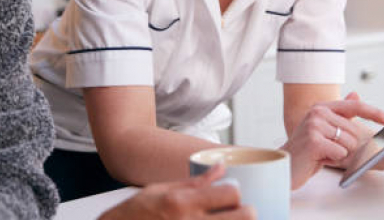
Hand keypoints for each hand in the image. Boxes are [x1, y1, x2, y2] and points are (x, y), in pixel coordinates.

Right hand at [98, 163, 255, 219]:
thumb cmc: (136, 213)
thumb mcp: (161, 189)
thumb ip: (195, 182)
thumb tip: (221, 168)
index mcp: (184, 203)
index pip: (231, 193)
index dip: (235, 193)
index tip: (230, 196)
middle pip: (244, 216)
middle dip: (246, 212)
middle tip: (238, 212)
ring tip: (225, 219)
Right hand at [281, 93, 383, 189]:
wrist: (286, 164)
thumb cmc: (308, 148)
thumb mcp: (325, 129)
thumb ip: (341, 114)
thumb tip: (356, 95)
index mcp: (323, 107)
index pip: (355, 106)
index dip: (375, 112)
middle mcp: (318, 112)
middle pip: (354, 132)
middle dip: (348, 147)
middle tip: (329, 150)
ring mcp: (315, 126)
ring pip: (349, 144)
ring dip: (340, 154)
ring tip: (323, 154)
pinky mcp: (314, 141)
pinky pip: (340, 153)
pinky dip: (333, 160)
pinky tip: (319, 159)